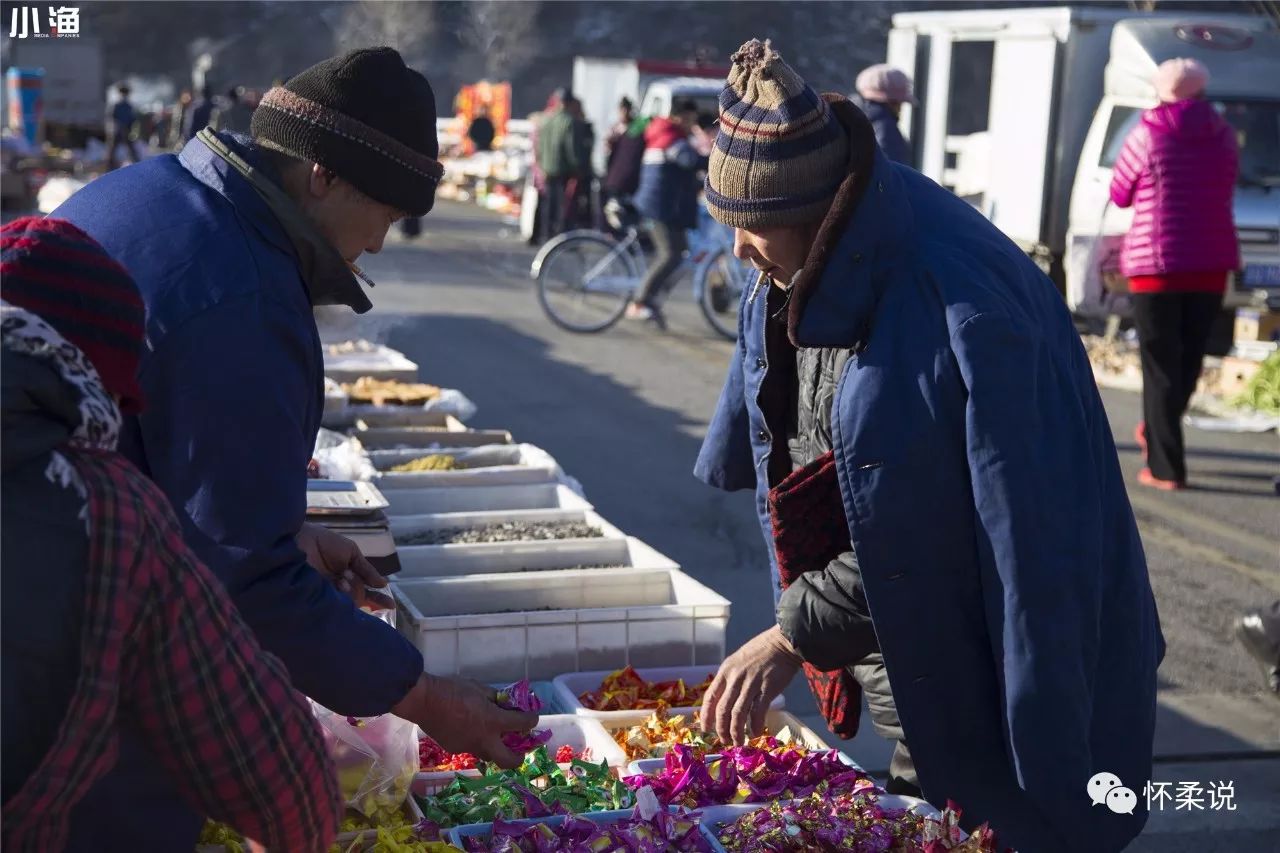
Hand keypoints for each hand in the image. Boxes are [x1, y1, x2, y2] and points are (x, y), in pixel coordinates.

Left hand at [296, 522, 388, 609]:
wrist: (298, 541)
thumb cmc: (322, 542)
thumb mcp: (350, 551)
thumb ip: (366, 569)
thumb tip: (383, 584)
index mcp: (346, 576)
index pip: (364, 590)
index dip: (377, 598)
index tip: (390, 605)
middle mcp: (338, 588)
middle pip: (359, 598)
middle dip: (367, 594)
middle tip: (366, 590)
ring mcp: (327, 594)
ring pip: (351, 601)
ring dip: (354, 590)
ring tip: (344, 577)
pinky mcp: (317, 600)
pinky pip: (338, 603)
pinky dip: (344, 594)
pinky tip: (340, 582)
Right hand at [392, 673, 537, 768]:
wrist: (424, 701)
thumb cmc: (452, 690)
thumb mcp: (479, 688)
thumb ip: (495, 698)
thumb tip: (504, 702)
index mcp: (493, 721)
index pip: (522, 724)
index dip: (531, 720)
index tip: (532, 718)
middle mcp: (484, 739)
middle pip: (508, 761)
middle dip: (519, 758)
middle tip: (521, 751)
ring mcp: (468, 747)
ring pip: (488, 755)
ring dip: (495, 749)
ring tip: (493, 738)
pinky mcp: (454, 748)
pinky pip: (470, 747)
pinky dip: (475, 741)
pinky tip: (468, 729)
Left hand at [700, 624, 802, 745]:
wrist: (783, 642)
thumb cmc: (761, 651)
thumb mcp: (738, 660)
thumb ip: (730, 678)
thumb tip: (724, 700)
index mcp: (726, 670)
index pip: (710, 697)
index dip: (706, 716)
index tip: (705, 729)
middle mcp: (735, 678)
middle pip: (722, 709)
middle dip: (721, 729)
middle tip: (725, 741)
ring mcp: (751, 683)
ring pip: (738, 714)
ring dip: (737, 732)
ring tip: (739, 742)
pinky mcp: (767, 688)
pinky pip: (758, 712)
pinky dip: (756, 725)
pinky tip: (756, 732)